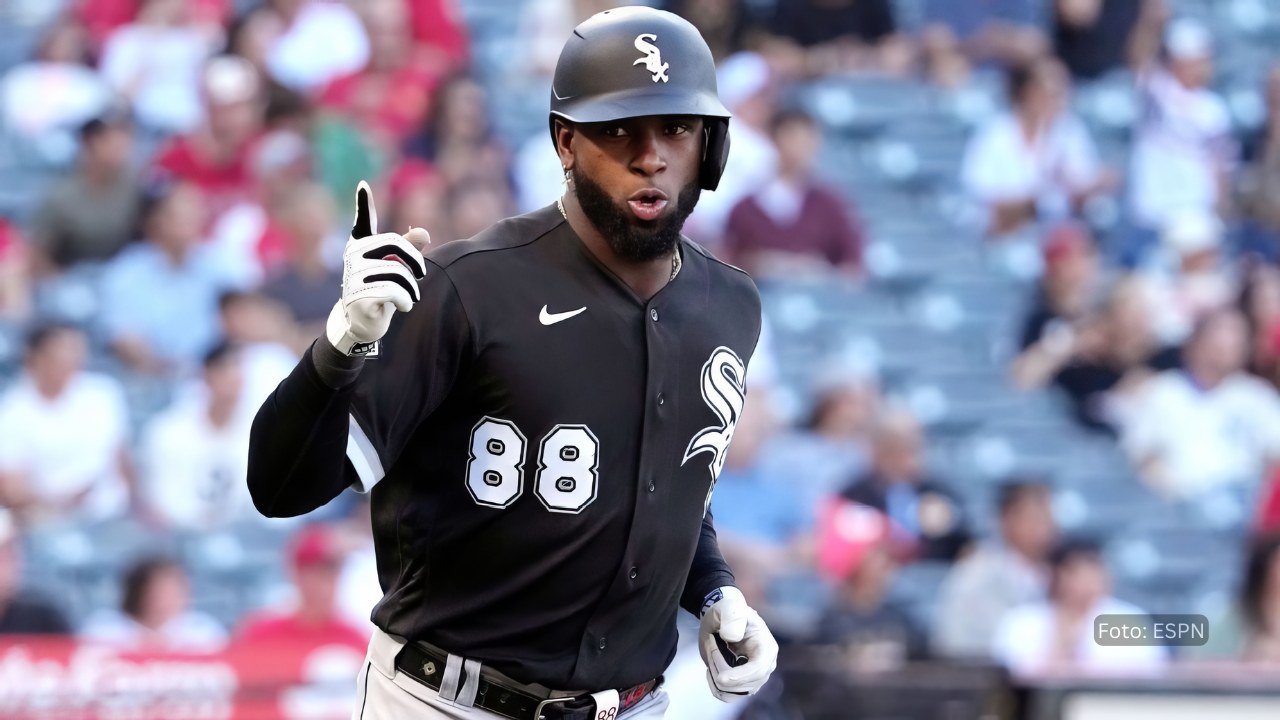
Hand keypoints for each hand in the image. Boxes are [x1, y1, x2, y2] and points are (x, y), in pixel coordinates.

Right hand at [326, 182, 429, 355]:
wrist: (363, 323)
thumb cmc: (381, 291)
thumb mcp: (395, 268)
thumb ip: (409, 249)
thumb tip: (424, 233)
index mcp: (360, 246)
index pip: (364, 222)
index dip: (363, 203)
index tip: (364, 184)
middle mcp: (352, 257)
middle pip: (396, 245)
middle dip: (415, 261)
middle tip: (420, 275)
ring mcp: (353, 276)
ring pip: (398, 272)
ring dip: (412, 288)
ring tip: (411, 296)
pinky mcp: (359, 296)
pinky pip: (394, 291)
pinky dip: (406, 300)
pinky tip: (405, 306)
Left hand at [698, 586, 778, 702]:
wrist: (722, 619)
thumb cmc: (728, 611)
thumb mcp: (730, 607)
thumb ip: (733, 617)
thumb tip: (732, 636)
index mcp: (767, 648)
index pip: (759, 670)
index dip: (740, 677)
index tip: (720, 677)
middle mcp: (765, 667)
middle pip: (744, 684)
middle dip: (720, 667)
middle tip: (710, 643)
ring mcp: (754, 678)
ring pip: (733, 692)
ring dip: (715, 675)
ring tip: (711, 652)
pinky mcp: (742, 685)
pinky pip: (728, 696)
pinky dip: (715, 687)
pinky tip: (711, 669)